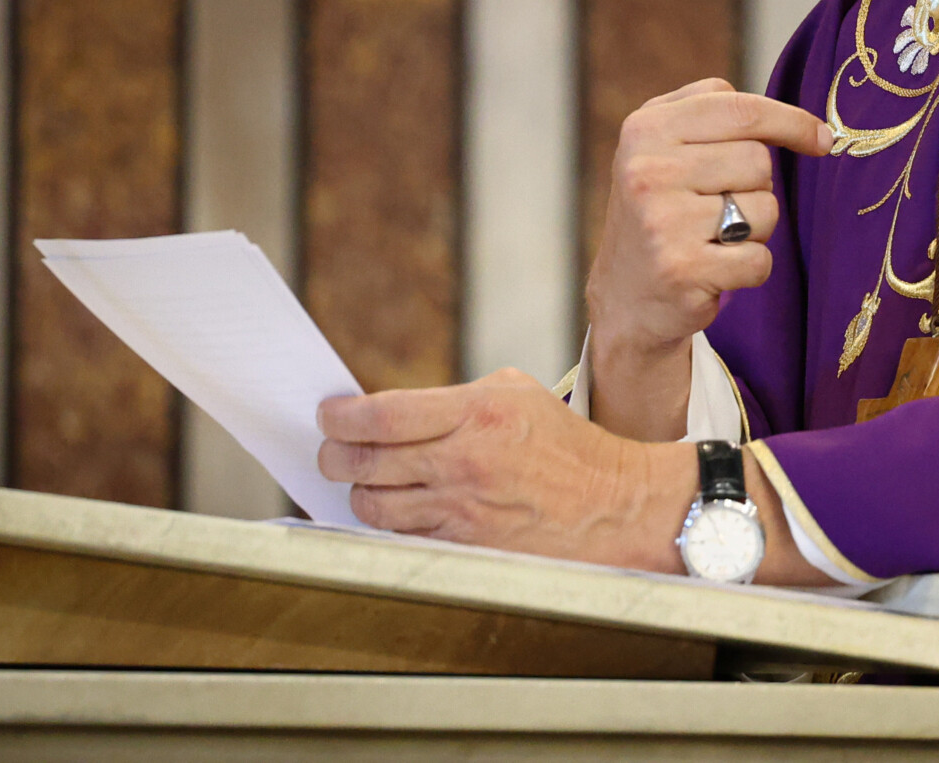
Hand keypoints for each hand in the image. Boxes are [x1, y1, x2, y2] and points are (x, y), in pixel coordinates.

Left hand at [316, 369, 681, 568]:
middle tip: (330, 448)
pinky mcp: (464, 547)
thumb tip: (391, 411)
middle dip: (334, 454)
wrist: (610, 504)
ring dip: (357, 491)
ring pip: (373, 505)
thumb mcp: (515, 392)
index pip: (382, 416)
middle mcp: (463, 461)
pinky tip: (391, 508)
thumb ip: (452, 399)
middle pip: (365, 461)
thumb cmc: (565, 444)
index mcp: (476, 412)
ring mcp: (461, 510)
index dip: (341, 417)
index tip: (328, 414)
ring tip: (362, 479)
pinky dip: (386, 523)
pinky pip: (401, 536)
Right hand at [585, 78, 831, 438]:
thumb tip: (815, 130)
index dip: (792, 122)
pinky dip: (750, 268)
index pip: (742, 110)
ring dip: (755, 229)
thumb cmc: (663, 210)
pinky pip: (759, 259)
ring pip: (765, 210)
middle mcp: (648, 171)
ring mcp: (662, 221)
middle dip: (756, 187)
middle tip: (720, 207)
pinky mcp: (681, 270)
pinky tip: (716, 269)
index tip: (821, 139)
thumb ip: (719, 115)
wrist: (625, 297)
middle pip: (758, 160)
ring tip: (715, 238)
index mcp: (646, 128)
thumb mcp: (666, 146)